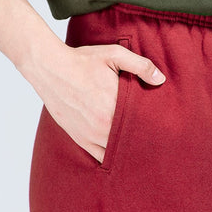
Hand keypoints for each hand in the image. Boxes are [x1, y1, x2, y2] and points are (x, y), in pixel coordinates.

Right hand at [21, 39, 165, 163]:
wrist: (49, 68)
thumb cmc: (82, 61)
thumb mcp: (114, 55)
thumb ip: (140, 66)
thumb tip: (160, 79)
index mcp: (114, 106)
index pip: (142, 125)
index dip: (153, 128)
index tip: (162, 128)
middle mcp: (103, 125)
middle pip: (131, 141)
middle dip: (143, 140)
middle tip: (156, 141)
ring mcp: (90, 134)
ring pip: (117, 151)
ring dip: (128, 149)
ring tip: (140, 147)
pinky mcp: (80, 138)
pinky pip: (100, 156)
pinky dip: (111, 156)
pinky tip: (120, 153)